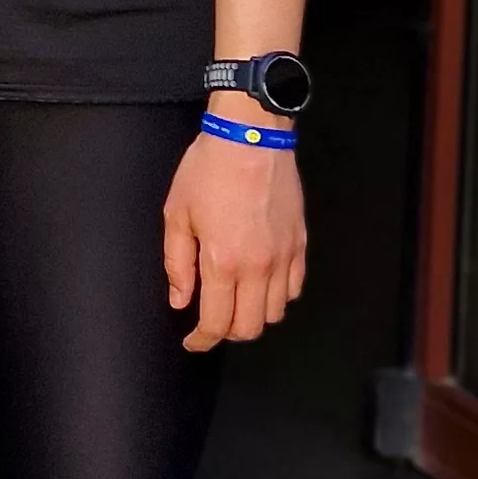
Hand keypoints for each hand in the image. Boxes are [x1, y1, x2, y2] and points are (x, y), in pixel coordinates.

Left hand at [162, 121, 306, 350]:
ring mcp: (284, 257)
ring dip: (253, 315)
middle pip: (250, 327)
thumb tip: (181, 300)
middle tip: (210, 322)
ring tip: (235, 301)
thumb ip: (178, 263)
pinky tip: (260, 284)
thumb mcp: (177, 214)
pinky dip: (278, 296)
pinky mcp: (300, 244)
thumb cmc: (208, 170)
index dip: (202, 340)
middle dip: (227, 332)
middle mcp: (258, 267)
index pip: (217, 322)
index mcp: (222, 262)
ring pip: (275, 313)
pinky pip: (294, 288)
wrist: (251, 136)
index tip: (192, 341)